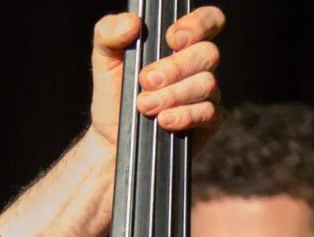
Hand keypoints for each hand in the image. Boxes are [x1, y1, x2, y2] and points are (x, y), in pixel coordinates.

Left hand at [91, 7, 222, 144]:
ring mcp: (205, 93)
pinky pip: (209, 112)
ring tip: (144, 105)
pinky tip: (164, 120)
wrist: (110, 139)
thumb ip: (109, 32)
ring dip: (173, 94)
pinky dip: (184, 115)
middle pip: (208, 53)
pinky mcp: (207, 121)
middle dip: (175, 67)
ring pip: (207, 83)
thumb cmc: (114, 95)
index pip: (208, 20)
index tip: (172, 39)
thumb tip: (131, 23)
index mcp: (180, 43)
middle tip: (145, 80)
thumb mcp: (104, 59)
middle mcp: (197, 65)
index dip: (198, 24)